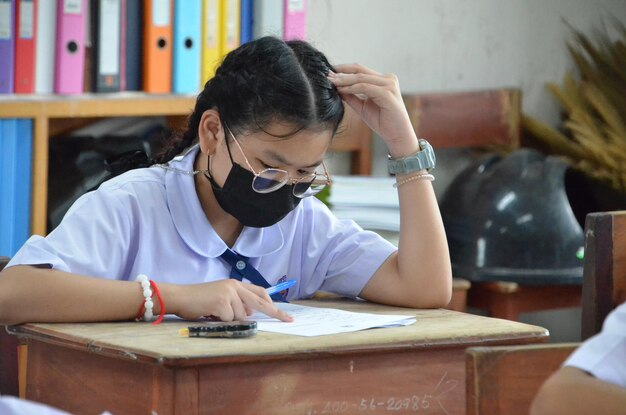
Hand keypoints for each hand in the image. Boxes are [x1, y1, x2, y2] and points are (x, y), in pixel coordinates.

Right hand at [168, 279, 292, 321]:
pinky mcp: (221, 302)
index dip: (272, 302)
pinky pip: (229, 319)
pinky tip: (210, 313)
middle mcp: (234, 286)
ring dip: (229, 319)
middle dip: (275, 312)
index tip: (283, 312)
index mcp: (235, 284)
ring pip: (240, 315)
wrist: (180, 297)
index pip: (259, 292)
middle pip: (260, 302)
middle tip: (288, 319)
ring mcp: (228, 293)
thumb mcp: (221, 299)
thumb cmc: (198, 300)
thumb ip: (236, 303)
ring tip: (214, 313)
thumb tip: (249, 312)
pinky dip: (220, 320)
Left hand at [329, 64, 418, 157]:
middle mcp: (388, 79)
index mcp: (383, 80)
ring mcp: (389, 85)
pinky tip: (342, 91)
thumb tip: (336, 88)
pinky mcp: (388, 94)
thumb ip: (351, 97)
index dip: (343, 70)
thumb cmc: (382, 122)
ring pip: (361, 78)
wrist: (397, 136)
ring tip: (331, 83)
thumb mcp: (362, 107)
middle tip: (326, 76)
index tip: (328, 73)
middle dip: (341, 73)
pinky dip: (352, 88)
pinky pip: (366, 87)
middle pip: (360, 71)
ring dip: (344, 80)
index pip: (360, 70)